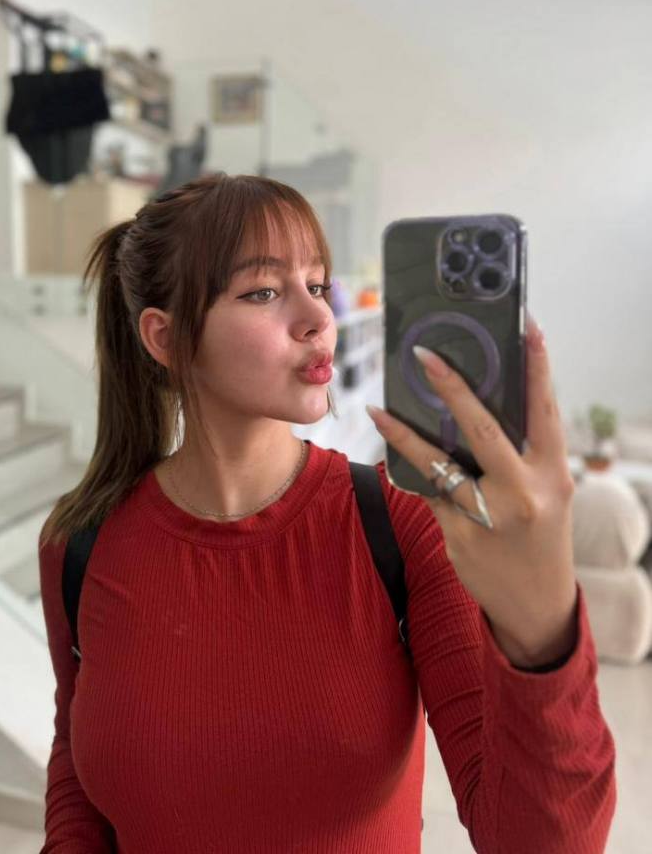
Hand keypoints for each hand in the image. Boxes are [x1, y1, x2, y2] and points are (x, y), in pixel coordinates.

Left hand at [366, 315, 578, 666]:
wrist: (537, 603)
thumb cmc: (540, 534)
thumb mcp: (547, 491)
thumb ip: (521, 454)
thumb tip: (474, 408)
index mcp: (552, 472)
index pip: (544, 410)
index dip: (538, 366)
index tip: (527, 326)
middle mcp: (523, 491)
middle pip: (482, 429)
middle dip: (452, 388)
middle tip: (425, 356)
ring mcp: (489, 515)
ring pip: (438, 463)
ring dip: (404, 433)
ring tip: (378, 409)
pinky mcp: (460, 535)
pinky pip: (428, 492)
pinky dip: (410, 469)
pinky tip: (390, 450)